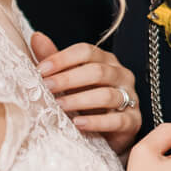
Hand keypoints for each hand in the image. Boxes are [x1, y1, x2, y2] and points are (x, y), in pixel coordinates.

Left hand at [35, 33, 141, 154]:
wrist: (106, 134)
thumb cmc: (85, 102)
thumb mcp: (68, 81)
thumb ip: (54, 60)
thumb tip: (36, 37)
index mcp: (106, 60)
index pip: (86, 51)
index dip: (63, 59)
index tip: (41, 70)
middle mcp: (121, 75)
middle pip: (97, 71)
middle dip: (68, 79)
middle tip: (47, 87)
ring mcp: (131, 98)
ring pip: (107, 95)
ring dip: (80, 100)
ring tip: (59, 106)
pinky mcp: (133, 121)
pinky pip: (117, 120)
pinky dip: (96, 122)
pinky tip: (78, 124)